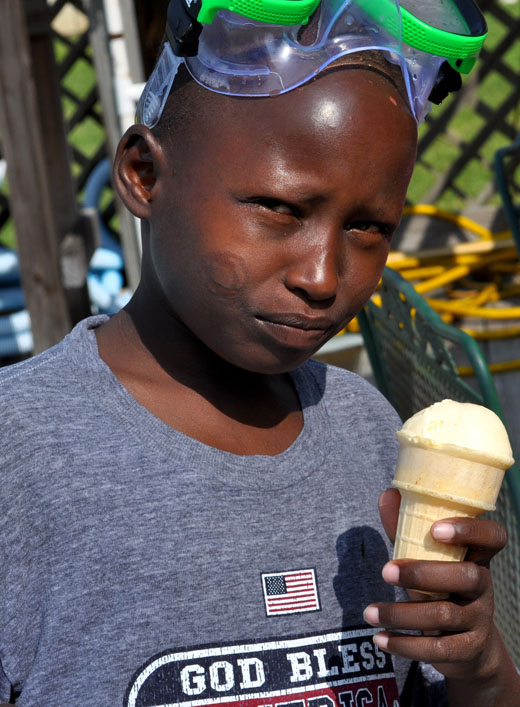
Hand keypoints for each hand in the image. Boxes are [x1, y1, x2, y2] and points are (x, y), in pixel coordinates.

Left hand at [363, 488, 517, 699]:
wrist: (467, 647)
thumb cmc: (440, 587)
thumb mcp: (427, 558)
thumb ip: (408, 528)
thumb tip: (388, 493)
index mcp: (476, 557)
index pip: (493, 537)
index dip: (471, 530)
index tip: (435, 529)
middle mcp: (483, 586)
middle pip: (466, 577)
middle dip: (423, 573)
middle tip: (385, 571)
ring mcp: (478, 620)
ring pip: (444, 615)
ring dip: (400, 613)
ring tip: (368, 612)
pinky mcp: (467, 649)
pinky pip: (437, 650)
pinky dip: (404, 644)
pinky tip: (379, 639)